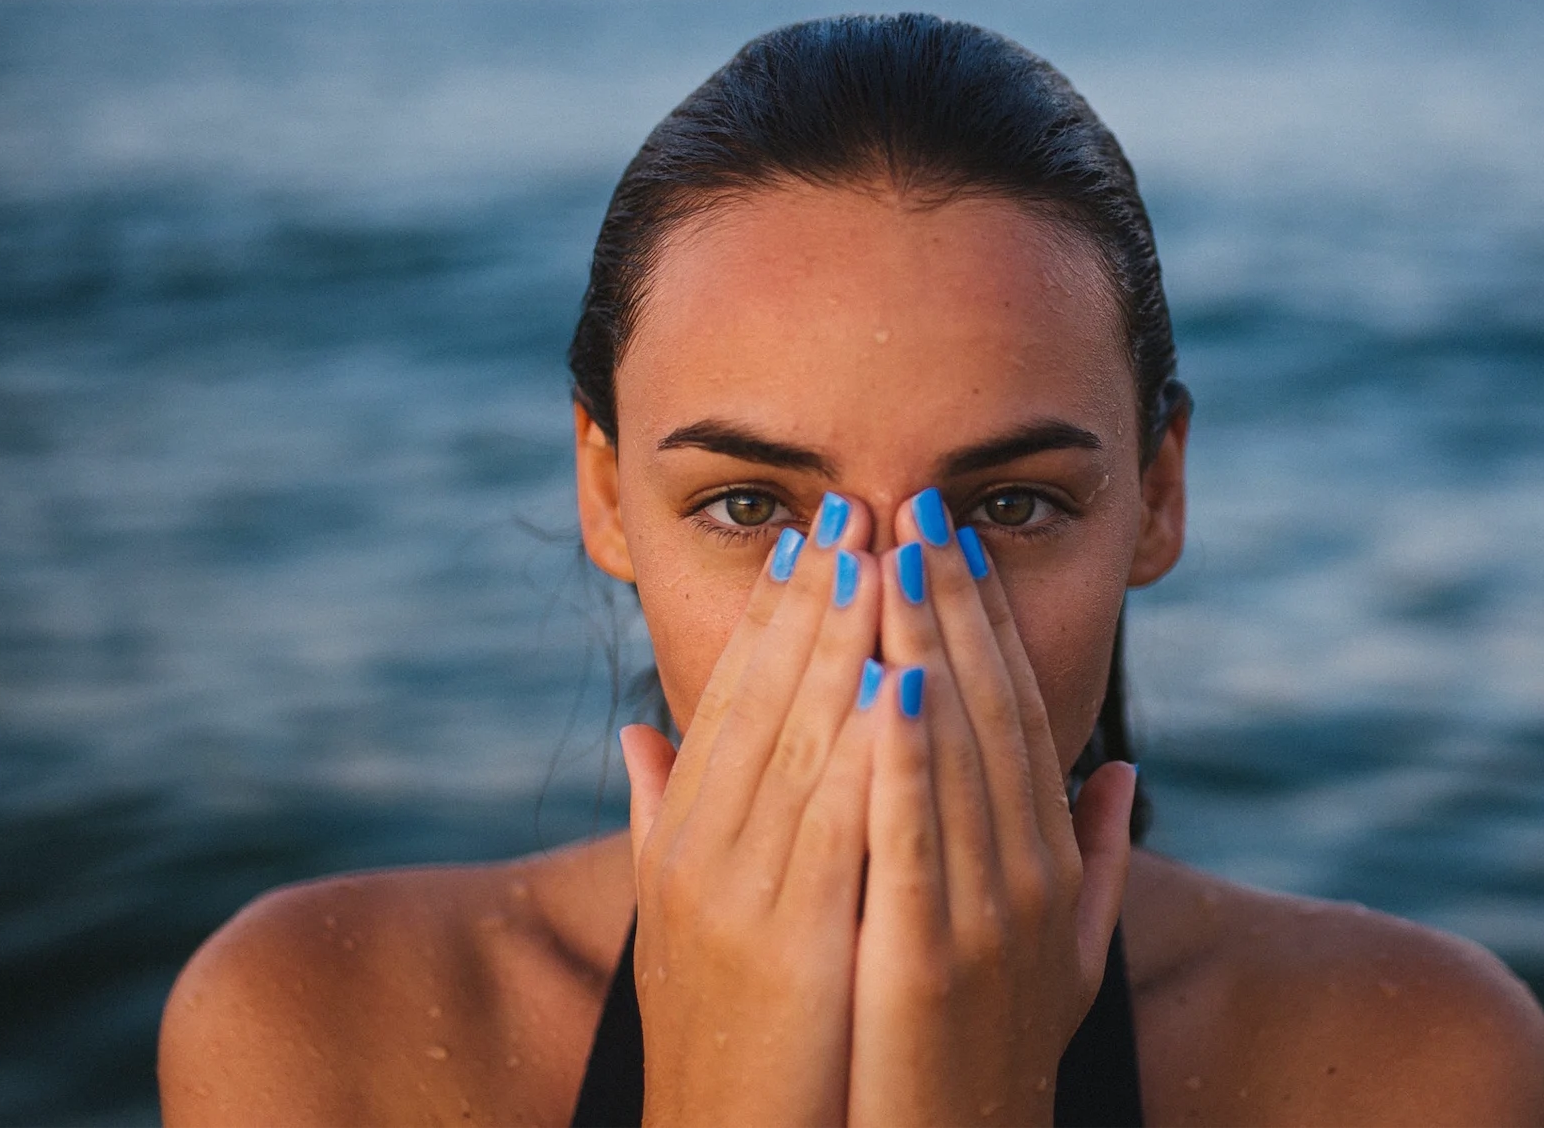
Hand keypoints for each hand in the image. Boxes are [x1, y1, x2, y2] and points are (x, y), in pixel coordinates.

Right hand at [618, 493, 881, 1127]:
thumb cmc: (713, 1038)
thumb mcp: (667, 920)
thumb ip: (654, 818)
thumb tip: (639, 732)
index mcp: (682, 839)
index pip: (731, 699)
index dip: (773, 614)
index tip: (812, 538)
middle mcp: (702, 855)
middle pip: (767, 699)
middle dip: (819, 597)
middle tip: (859, 505)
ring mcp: (743, 899)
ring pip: (802, 742)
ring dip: (848, 641)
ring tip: (885, 555)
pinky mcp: (795, 948)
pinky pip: (839, 829)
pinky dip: (870, 751)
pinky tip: (903, 683)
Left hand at [847, 489, 1136, 1127]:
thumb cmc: (996, 1060)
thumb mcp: (1065, 958)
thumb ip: (1096, 859)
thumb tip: (1116, 770)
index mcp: (1048, 864)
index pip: (1017, 715)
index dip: (985, 623)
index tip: (950, 540)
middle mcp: (1029, 875)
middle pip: (988, 710)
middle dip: (950, 602)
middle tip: (912, 504)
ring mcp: (988, 917)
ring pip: (953, 751)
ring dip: (920, 643)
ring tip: (886, 550)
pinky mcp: (930, 960)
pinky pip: (913, 836)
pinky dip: (902, 752)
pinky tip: (882, 676)